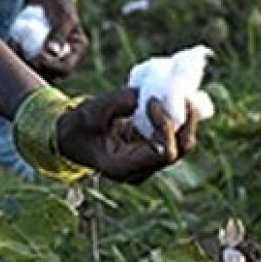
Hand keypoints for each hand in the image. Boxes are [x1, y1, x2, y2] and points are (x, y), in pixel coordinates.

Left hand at [23, 0, 87, 79]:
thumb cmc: (59, 5)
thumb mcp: (63, 17)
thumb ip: (59, 34)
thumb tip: (52, 52)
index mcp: (76, 51)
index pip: (66, 68)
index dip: (52, 68)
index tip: (39, 59)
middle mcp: (63, 58)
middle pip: (50, 74)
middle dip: (34, 69)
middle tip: (24, 56)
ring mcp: (48, 57)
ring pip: (35, 70)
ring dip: (23, 63)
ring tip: (16, 46)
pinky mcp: (34, 53)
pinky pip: (25, 60)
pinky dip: (17, 55)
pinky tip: (13, 43)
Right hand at [56, 87, 199, 183]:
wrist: (74, 138)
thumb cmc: (78, 128)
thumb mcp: (88, 113)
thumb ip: (113, 104)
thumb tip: (141, 94)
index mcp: (123, 167)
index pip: (162, 153)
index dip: (165, 126)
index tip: (151, 101)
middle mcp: (141, 169)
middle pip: (179, 149)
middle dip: (186, 121)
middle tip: (183, 94)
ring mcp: (148, 161)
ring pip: (182, 142)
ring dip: (186, 117)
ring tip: (184, 92)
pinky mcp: (152, 148)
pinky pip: (175, 134)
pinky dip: (179, 115)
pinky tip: (178, 95)